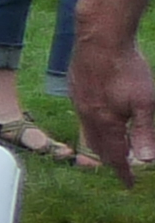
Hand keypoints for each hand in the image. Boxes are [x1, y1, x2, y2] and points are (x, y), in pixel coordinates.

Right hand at [69, 31, 152, 186]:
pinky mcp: (75, 87)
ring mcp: (79, 101)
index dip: (123, 171)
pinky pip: (82, 114)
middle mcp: (87, 115)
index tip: (130, 184)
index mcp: (104, 122)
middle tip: (122, 166)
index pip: (114, 155)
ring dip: (100, 142)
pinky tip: (101, 114)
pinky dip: (93, 124)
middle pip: (97, 146)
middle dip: (110, 159)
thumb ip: (144, 132)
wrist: (101, 38)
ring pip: (87, 130)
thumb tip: (146, 160)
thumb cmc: (126, 69)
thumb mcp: (145, 103)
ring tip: (112, 144)